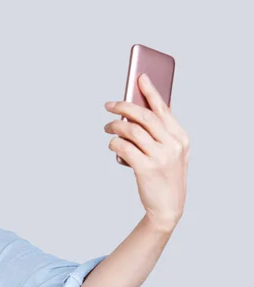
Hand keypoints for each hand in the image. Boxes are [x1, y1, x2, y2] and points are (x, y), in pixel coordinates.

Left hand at [103, 73, 189, 230]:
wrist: (167, 207)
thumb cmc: (165, 177)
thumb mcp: (171, 153)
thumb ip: (160, 133)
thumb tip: (137, 111)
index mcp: (181, 138)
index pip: (163, 109)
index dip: (150, 91)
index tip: (139, 77)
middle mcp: (173, 145)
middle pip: (145, 117)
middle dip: (125, 107)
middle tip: (109, 105)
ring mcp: (160, 157)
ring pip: (131, 131)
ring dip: (115, 126)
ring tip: (107, 126)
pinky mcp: (146, 169)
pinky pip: (124, 147)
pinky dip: (114, 143)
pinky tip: (111, 143)